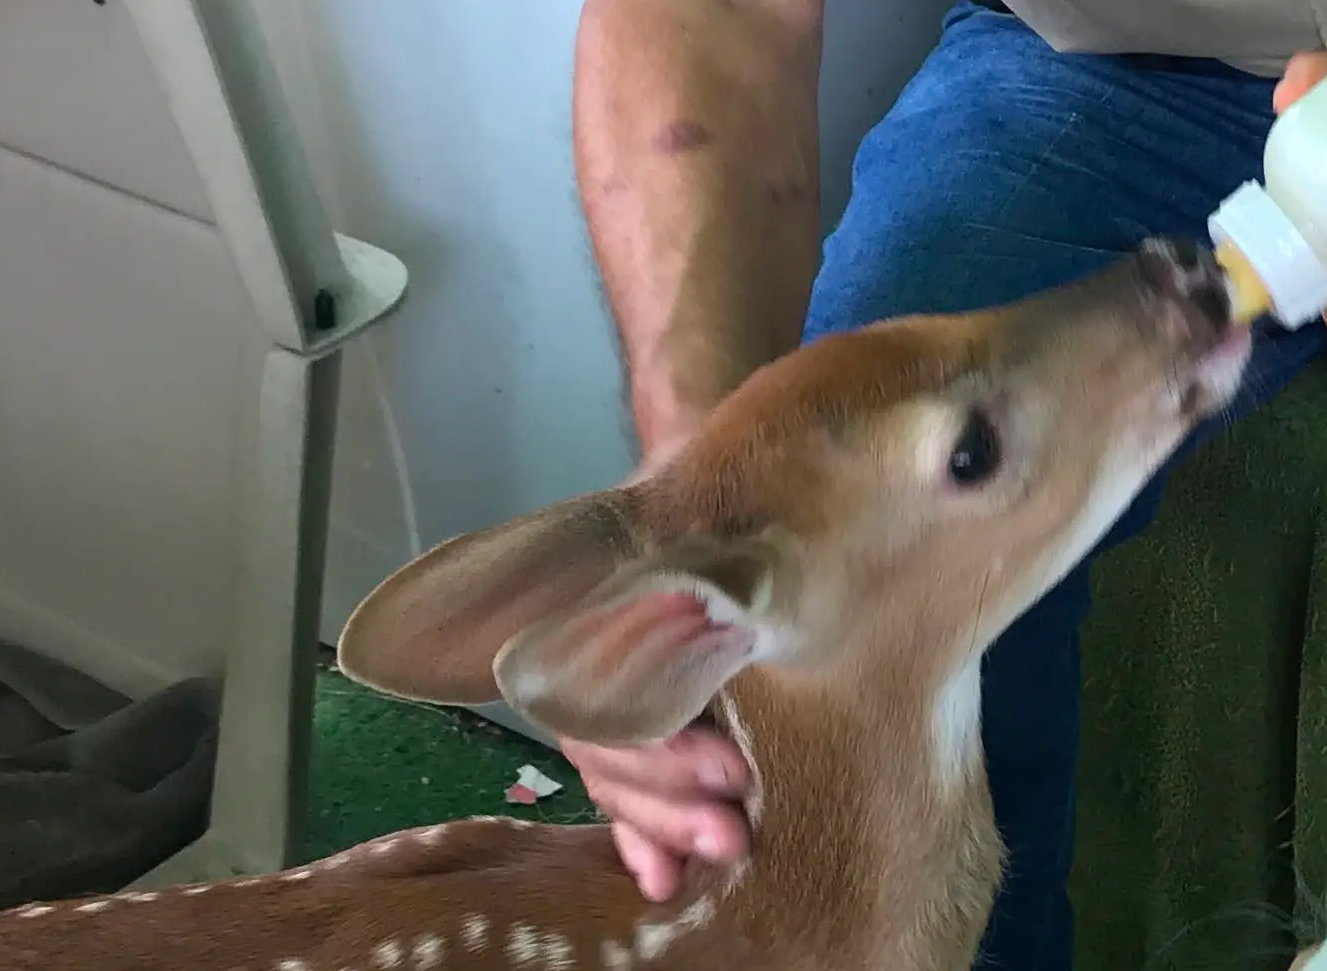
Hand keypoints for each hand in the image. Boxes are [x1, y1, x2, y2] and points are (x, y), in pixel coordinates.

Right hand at [569, 416, 753, 899]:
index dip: (663, 748)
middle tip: (735, 832)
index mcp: (599, 598)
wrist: (732, 453)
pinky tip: (661, 874)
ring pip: (611, 769)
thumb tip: (725, 614)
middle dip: (668, 800)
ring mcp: (607, 674)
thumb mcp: (710, 502)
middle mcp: (591, 641)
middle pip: (606, 744)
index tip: (731, 770)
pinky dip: (641, 830)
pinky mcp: (640, 701)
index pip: (606, 695)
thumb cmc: (726, 478)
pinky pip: (621, 777)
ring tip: (722, 852)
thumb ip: (699, 561)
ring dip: (660, 823)